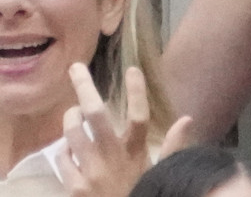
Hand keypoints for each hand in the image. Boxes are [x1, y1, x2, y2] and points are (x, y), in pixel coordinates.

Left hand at [59, 63, 193, 196]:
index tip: (132, 68)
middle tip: (75, 67)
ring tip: (72, 112)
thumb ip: (172, 146)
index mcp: (136, 154)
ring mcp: (90, 172)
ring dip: (70, 118)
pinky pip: (62, 159)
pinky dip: (64, 148)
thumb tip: (188, 119)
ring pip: (72, 133)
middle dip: (84, 88)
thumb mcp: (161, 173)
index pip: (138, 116)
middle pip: (96, 116)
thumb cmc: (144, 195)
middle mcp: (111, 159)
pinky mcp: (73, 187)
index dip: (136, 91)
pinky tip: (69, 147)